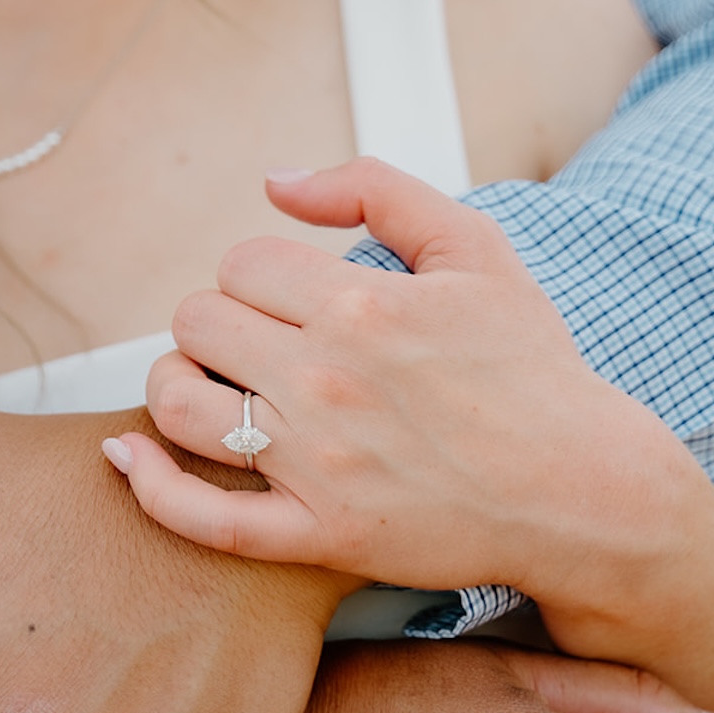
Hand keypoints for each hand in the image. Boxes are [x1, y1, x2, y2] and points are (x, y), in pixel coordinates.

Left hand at [108, 158, 713, 612]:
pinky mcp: (318, 534)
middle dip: (217, 322)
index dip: (257, 274)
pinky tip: (128, 456)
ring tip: (208, 384)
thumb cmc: (532, 368)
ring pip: (179, 405)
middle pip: (198, 323)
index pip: (241, 263)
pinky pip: (201, 517)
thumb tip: (275, 178)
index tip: (289, 298)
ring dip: (175, 384)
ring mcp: (317, 464)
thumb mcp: (476, 248)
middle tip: (254, 342)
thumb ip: (376, 188)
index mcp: (361, 305)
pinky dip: (149, 485)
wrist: (585, 491)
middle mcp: (328, 381)